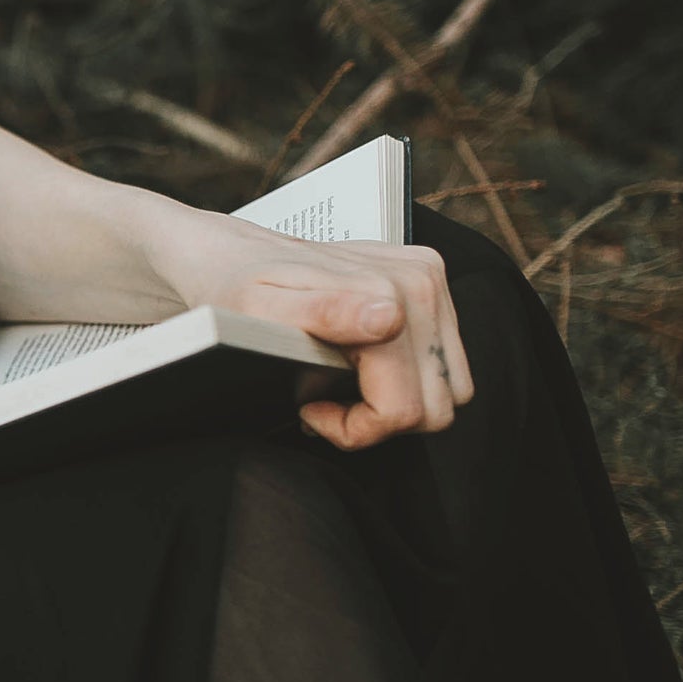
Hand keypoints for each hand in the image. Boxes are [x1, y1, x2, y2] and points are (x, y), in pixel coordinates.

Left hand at [185, 221, 475, 450]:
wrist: (234, 254)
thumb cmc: (236, 288)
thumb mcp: (259, 310)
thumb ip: (323, 315)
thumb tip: (389, 319)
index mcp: (388, 292)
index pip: (404, 408)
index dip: (356, 427)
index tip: (311, 409)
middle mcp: (420, 282)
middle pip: (435, 405)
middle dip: (379, 419)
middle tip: (324, 401)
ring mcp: (430, 280)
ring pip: (448, 389)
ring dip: (398, 402)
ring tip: (341, 384)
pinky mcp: (430, 282)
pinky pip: (445, 362)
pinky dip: (408, 378)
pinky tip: (360, 366)